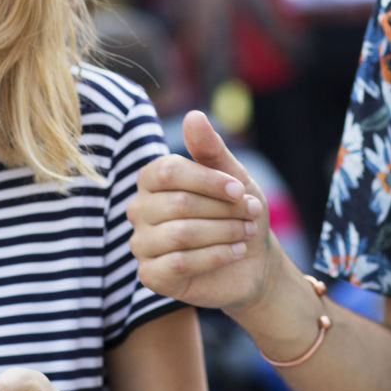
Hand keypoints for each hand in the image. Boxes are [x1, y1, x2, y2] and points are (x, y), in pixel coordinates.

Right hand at [128, 111, 271, 310]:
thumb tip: (193, 115)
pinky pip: (180, 263)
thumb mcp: (231, 176)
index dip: (208, 180)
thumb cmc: (235, 211)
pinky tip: (235, 252)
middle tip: (251, 213)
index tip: (240, 188)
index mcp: (151, 180)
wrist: (251, 261)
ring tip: (245, 232)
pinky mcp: (151, 275)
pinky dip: (216, 256)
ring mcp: (141, 244)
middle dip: (223, 209)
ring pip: (181, 234)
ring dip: (224, 232)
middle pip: (178, 204)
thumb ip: (211, 149)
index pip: (168, 171)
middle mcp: (139, 209)